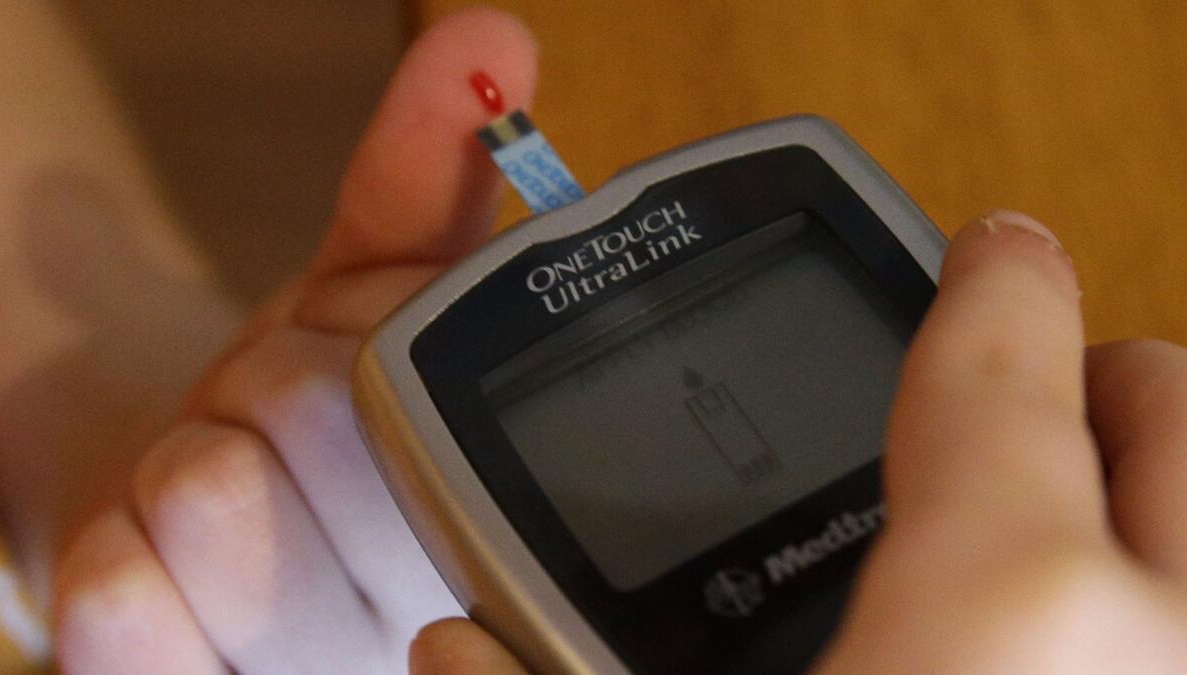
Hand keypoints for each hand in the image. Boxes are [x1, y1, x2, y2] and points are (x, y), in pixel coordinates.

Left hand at [52, 9, 537, 673]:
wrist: (189, 531)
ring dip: (199, 449)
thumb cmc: (306, 412)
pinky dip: (125, 545)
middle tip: (287, 417)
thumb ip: (438, 175)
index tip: (349, 358)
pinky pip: (122, 592)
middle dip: (278, 380)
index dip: (360, 342)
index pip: (429, 398)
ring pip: (215, 492)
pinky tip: (170, 558)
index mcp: (496, 530)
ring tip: (238, 481)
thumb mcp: (380, 293)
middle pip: (317, 424)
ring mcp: (299, 674)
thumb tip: (495, 43)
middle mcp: (414, 627)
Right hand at [407, 212, 1186, 673]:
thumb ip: (545, 674)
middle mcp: (1151, 641)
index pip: (999, 344)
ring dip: (1136, 494)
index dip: (989, 270)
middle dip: (1093, 378)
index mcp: (1000, 609)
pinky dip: (1138, 601)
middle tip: (1014, 410)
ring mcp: (1185, 674)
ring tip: (1036, 529)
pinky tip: (1038, 643)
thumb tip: (453, 647)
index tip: (989, 246)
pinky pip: (1178, 615)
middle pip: (1162, 400)